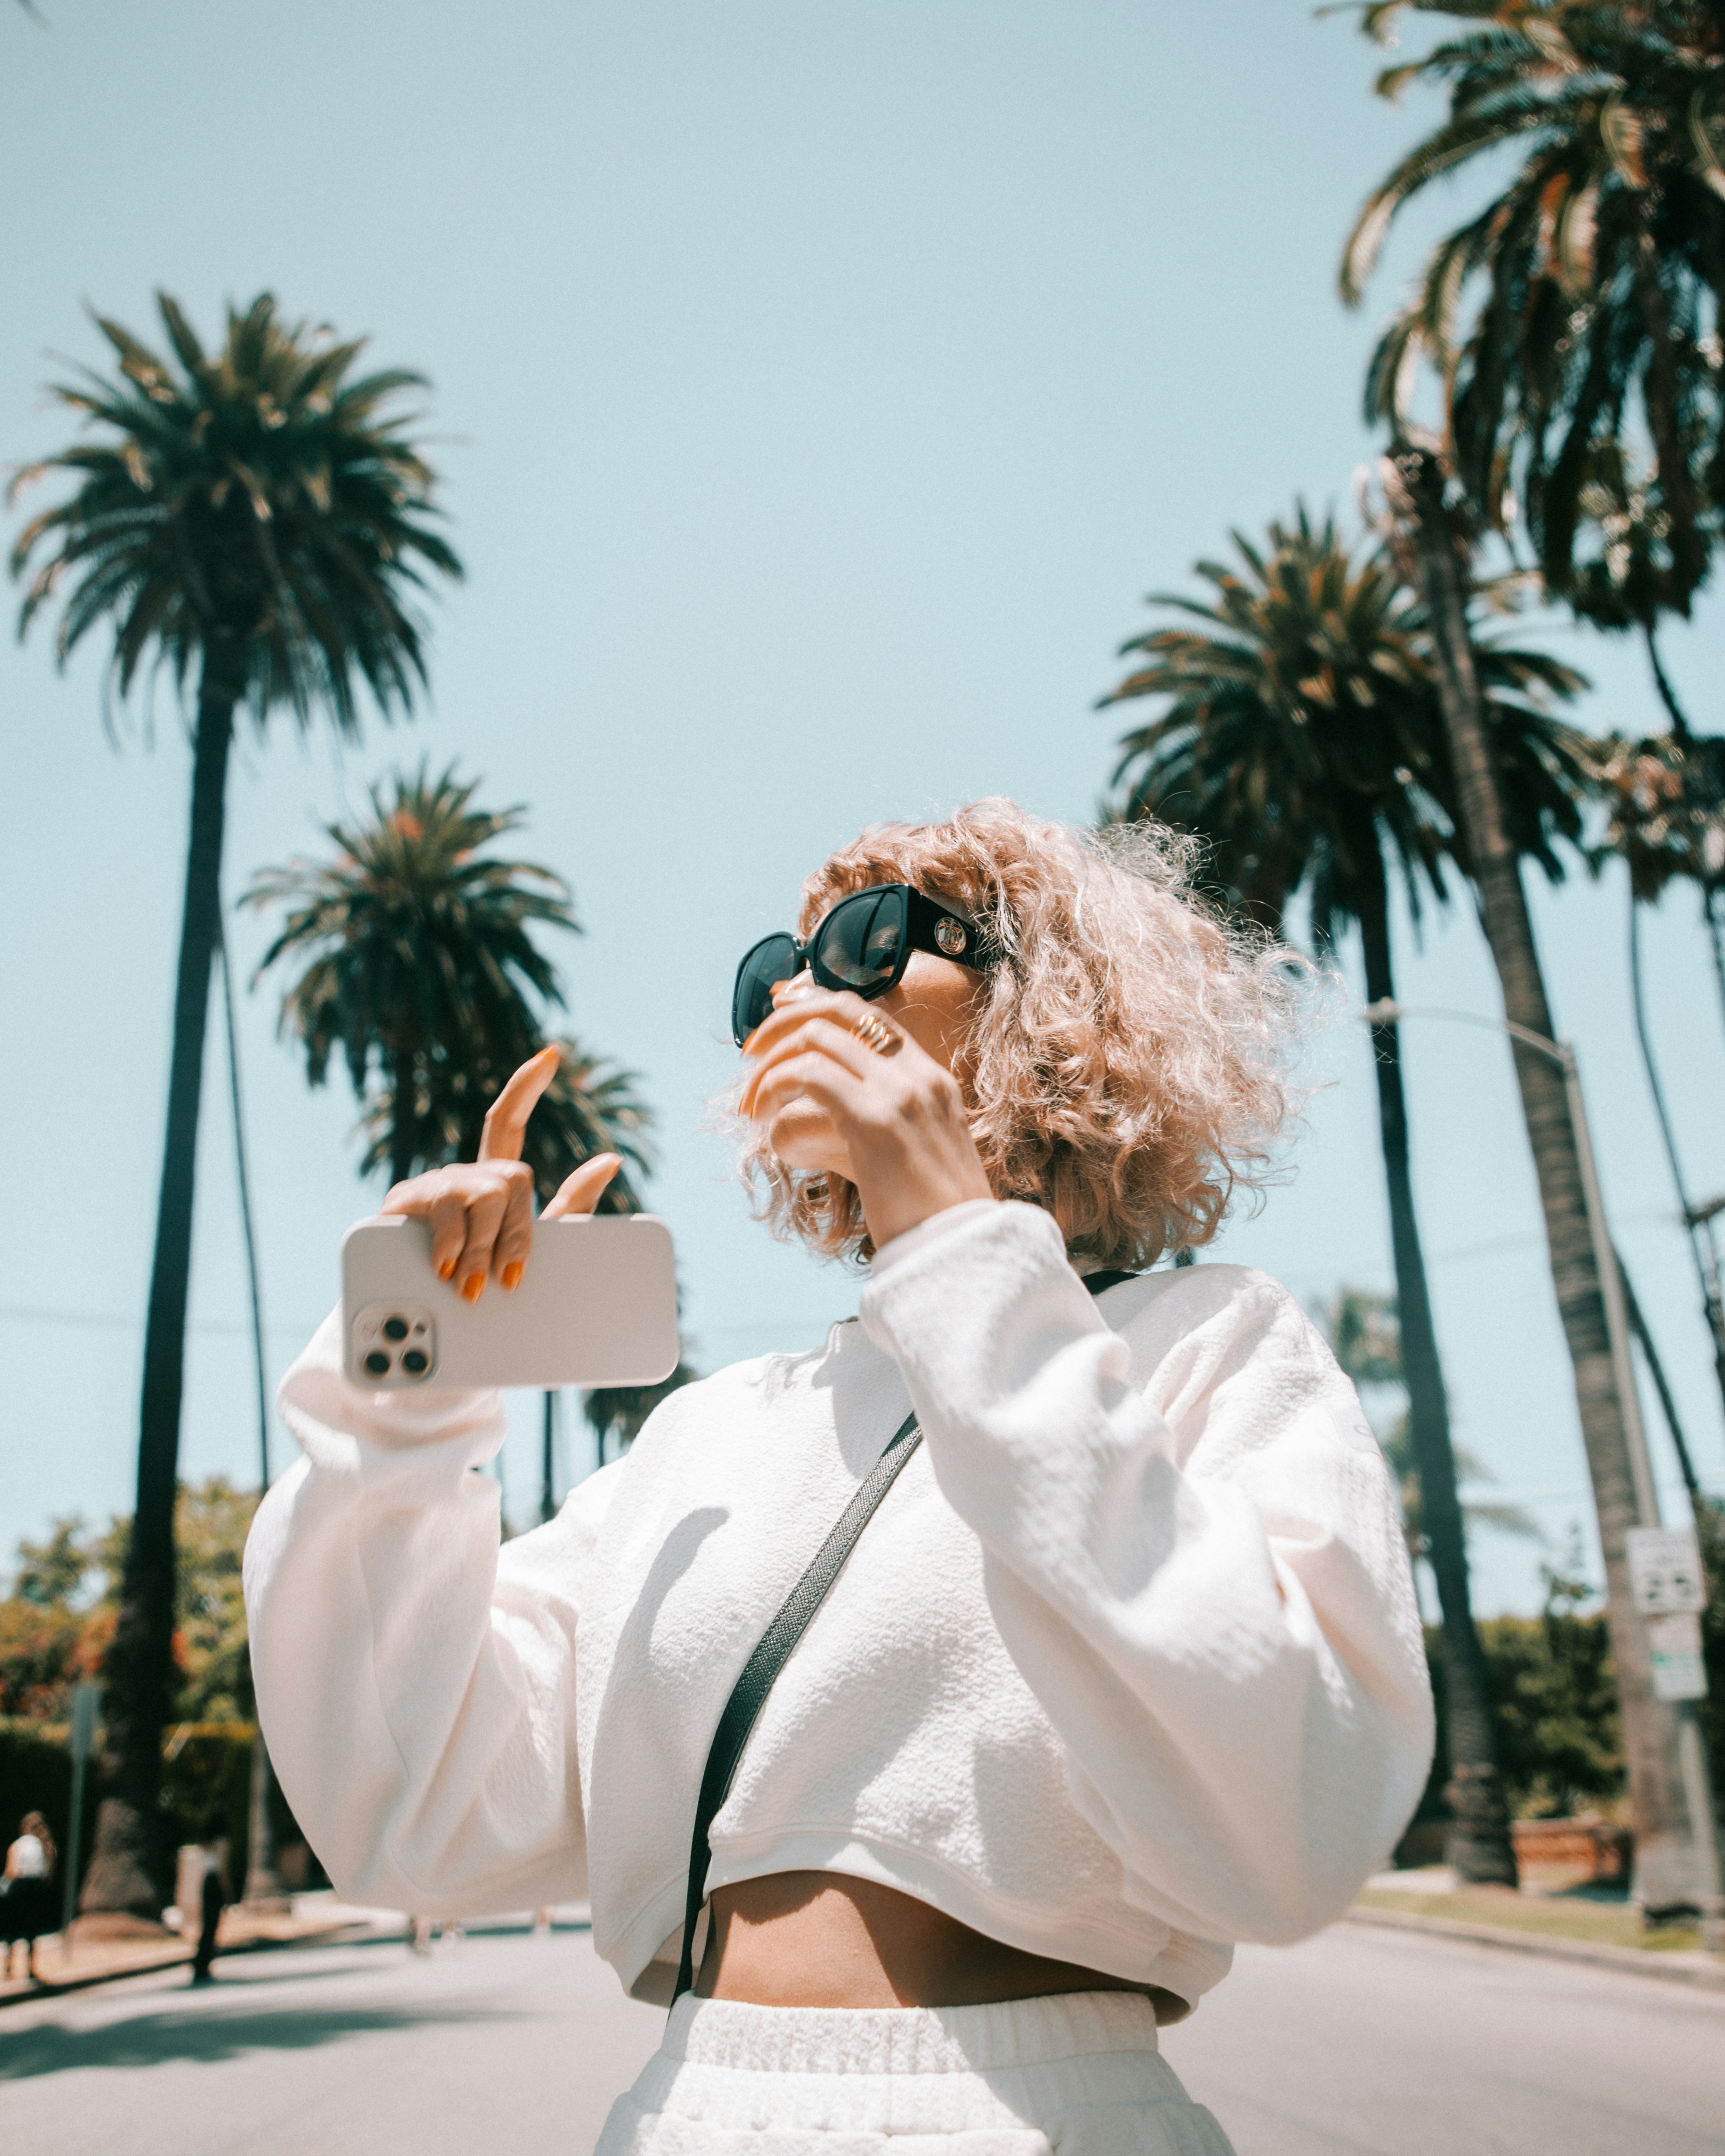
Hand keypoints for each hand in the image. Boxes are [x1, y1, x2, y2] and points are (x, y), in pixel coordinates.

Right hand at [379, 1047, 621, 1300]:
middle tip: (509, 1279)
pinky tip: (446, 1265)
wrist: (424, 1319)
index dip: (525, 1087)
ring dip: (484, 1245)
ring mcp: (433, 1186)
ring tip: (474, 1285)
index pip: (506, 1123)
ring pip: (484, 1196)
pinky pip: (445, 1213)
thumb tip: (611, 1160)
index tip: (550, 1056)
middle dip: (517, 1232)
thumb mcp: (537, 1247)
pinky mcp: (404, 1203)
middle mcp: (463, 1176)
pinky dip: (452, 1244)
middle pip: (511, 1179)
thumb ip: (571, 1206)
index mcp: (492, 1182)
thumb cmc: (484, 1281)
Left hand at [740, 987, 993, 1248]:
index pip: (870, 1016)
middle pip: (839, 1011)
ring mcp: (899, 1093)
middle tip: (751, 1053)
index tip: (780, 1025)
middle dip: (784, 1023)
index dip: (817, 1008)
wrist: (962, 1253)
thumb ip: (883, 1126)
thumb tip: (831, 1121)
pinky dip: (773, 1086)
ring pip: (816, 1038)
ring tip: (750, 1099)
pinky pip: (807, 1076)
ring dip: (770, 1063)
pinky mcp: (874, 1120)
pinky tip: (761, 1115)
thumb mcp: (921, 1156)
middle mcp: (919, 1075)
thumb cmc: (935, 1220)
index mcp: (933, 1080)